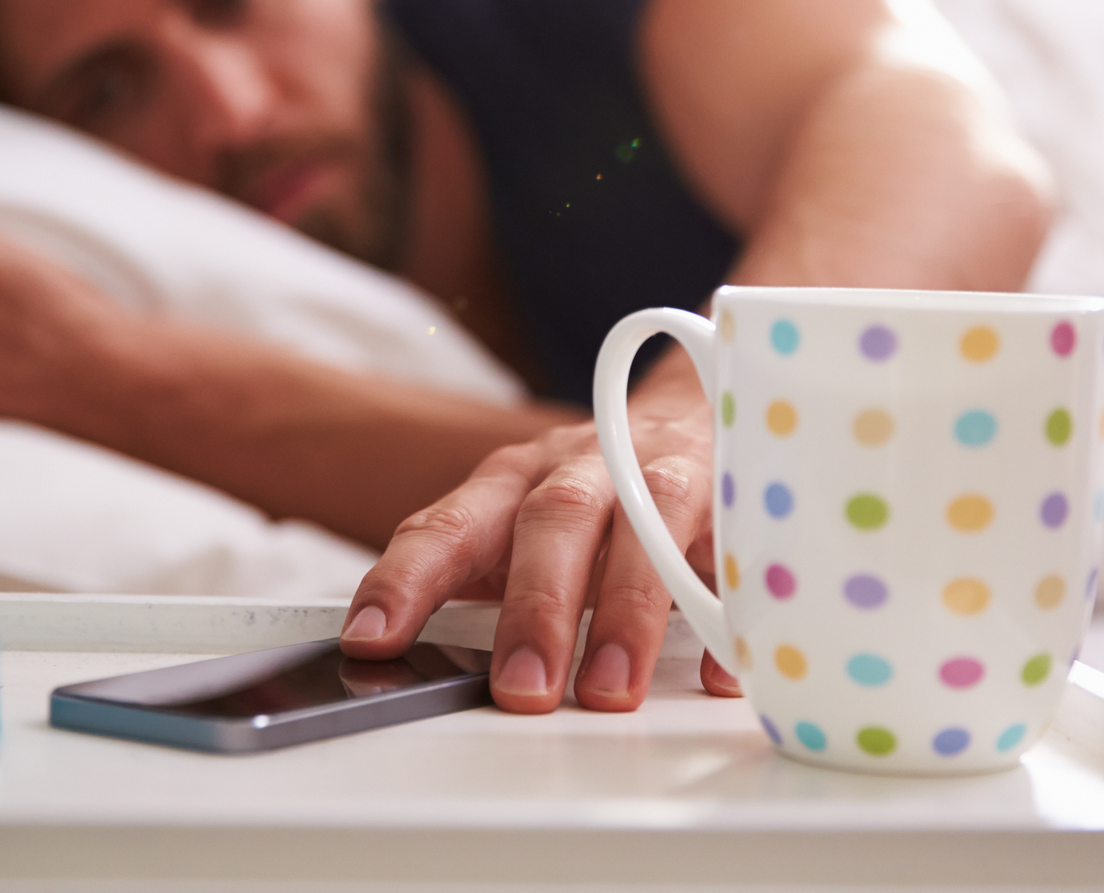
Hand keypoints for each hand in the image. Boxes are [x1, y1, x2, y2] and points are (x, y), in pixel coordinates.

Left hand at [338, 378, 740, 712]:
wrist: (688, 414)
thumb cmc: (588, 493)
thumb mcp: (517, 524)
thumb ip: (470, 580)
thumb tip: (394, 654)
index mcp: (512, 479)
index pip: (448, 522)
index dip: (407, 577)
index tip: (372, 638)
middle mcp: (583, 467)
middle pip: (552, 519)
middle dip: (535, 606)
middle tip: (521, 689)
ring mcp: (659, 474)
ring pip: (643, 525)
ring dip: (626, 611)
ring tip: (609, 689)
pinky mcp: (727, 496)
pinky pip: (731, 553)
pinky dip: (728, 615)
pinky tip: (720, 674)